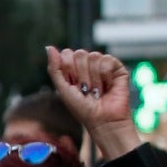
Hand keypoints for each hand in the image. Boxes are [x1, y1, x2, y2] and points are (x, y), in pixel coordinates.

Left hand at [45, 45, 137, 159]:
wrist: (102, 119)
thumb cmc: (81, 108)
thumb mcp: (62, 89)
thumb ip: (54, 69)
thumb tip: (49, 47)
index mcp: (73, 68)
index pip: (67, 53)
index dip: (68, 69)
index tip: (72, 84)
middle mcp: (88, 65)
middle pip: (80, 53)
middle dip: (80, 75)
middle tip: (85, 89)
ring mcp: (103, 65)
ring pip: (94, 56)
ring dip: (93, 78)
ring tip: (96, 91)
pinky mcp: (117, 67)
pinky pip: (107, 60)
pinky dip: (105, 76)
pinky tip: (107, 87)